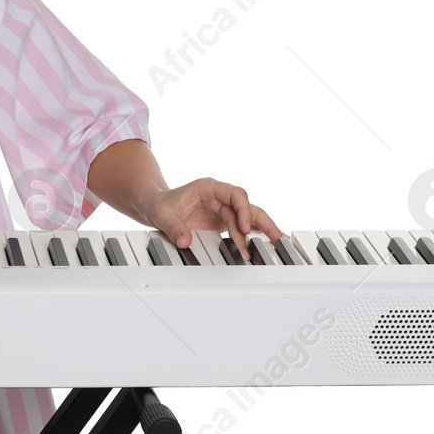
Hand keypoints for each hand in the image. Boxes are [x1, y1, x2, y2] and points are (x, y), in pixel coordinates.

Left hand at [141, 178, 281, 262]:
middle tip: (275, 238)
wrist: (156, 206)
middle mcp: (219, 197)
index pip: (235, 194)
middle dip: (262, 221)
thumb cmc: (159, 204)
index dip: (243, 209)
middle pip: (247, 206)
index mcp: (208, 188)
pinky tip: (267, 244)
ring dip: (261, 231)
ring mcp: (223, 209)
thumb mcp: (161, 214)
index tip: (243, 228)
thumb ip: (173, 226)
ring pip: (248, 217)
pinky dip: (254, 235)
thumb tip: (185, 241)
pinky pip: (242, 227)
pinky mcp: (223, 221)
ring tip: (278, 245)